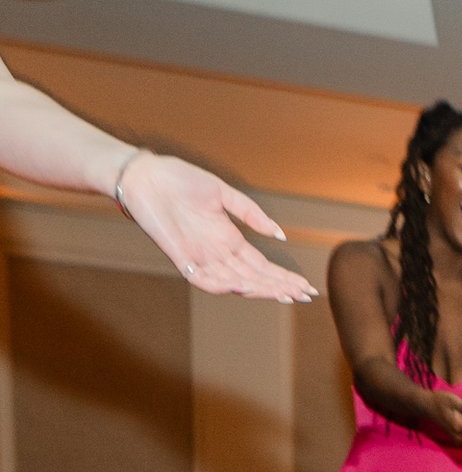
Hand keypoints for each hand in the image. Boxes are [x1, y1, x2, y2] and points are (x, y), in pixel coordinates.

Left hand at [112, 151, 317, 303]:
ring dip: (259, 290)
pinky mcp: (180, 258)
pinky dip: (223, 286)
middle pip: (255, 278)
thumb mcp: (223, 193)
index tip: (307, 286)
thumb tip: (280, 235)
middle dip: (280, 287)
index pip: (262, 266)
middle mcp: (217, 253)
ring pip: (235, 283)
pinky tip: (243, 288)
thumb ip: (251, 214)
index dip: (284, 276)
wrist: (144, 175)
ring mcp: (200, 258)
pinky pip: (204, 280)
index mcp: (229, 240)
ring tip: (282, 294)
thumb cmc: (179, 179)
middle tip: (303, 296)